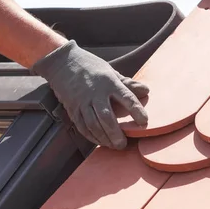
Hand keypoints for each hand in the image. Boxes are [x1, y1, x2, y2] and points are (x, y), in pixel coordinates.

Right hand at [31, 40, 147, 149]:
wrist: (63, 63)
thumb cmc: (91, 67)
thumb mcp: (111, 71)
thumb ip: (128, 84)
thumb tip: (146, 90)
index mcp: (109, 82)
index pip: (126, 97)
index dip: (136, 110)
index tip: (144, 121)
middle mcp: (95, 93)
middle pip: (106, 116)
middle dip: (115, 133)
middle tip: (123, 144)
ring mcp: (82, 102)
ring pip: (93, 124)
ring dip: (103, 138)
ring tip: (113, 146)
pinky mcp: (72, 108)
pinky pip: (82, 126)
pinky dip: (91, 137)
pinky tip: (100, 142)